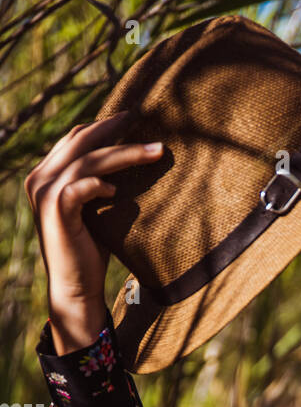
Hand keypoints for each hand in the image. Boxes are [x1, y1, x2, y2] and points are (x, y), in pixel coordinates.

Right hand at [24, 112, 163, 353]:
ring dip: (124, 154)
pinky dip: (98, 185)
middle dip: (114, 130)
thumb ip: (99, 184)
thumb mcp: (95, 210)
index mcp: (46, 175)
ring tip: (155, 151)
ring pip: (86, 161)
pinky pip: (79, 188)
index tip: (130, 119)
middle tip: (142, 120)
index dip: (101, 126)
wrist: (76, 288)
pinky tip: (115, 191)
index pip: (73, 140)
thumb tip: (129, 160)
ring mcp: (44, 195)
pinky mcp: (56, 212)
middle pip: (80, 142)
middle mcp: (39, 179)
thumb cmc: (91, 251)